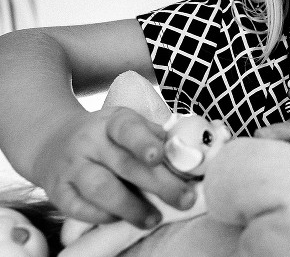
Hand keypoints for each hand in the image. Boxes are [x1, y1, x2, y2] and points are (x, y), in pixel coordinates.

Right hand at [33, 107, 196, 228]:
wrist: (53, 140)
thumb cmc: (106, 137)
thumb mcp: (128, 126)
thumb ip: (154, 137)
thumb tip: (184, 155)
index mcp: (112, 121)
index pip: (128, 129)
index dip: (144, 142)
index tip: (159, 157)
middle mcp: (89, 141)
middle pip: (124, 164)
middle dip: (159, 185)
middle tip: (185, 200)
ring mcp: (71, 166)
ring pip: (101, 188)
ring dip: (131, 207)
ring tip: (154, 219)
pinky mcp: (57, 190)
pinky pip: (79, 208)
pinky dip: (102, 216)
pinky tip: (120, 219)